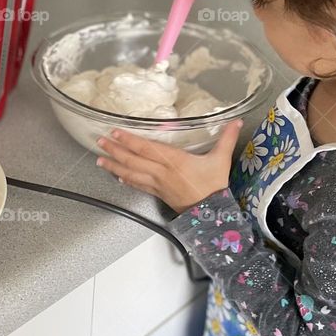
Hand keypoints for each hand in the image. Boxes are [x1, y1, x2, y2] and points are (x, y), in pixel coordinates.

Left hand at [96, 120, 243, 212]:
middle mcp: (161, 172)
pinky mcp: (158, 194)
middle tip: (100, 141)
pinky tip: (117, 177)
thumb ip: (227, 138)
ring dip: (114, 166)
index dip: (129, 140)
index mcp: (174, 161)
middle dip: (114, 150)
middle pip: (133, 160)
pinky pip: (139, 185)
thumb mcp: (221, 159)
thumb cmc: (215, 186)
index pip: (146, 148)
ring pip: (131, 173)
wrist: (213, 214)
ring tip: (99, 159)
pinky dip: (126, 180)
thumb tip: (236, 120)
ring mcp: (158, 184)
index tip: (115, 132)